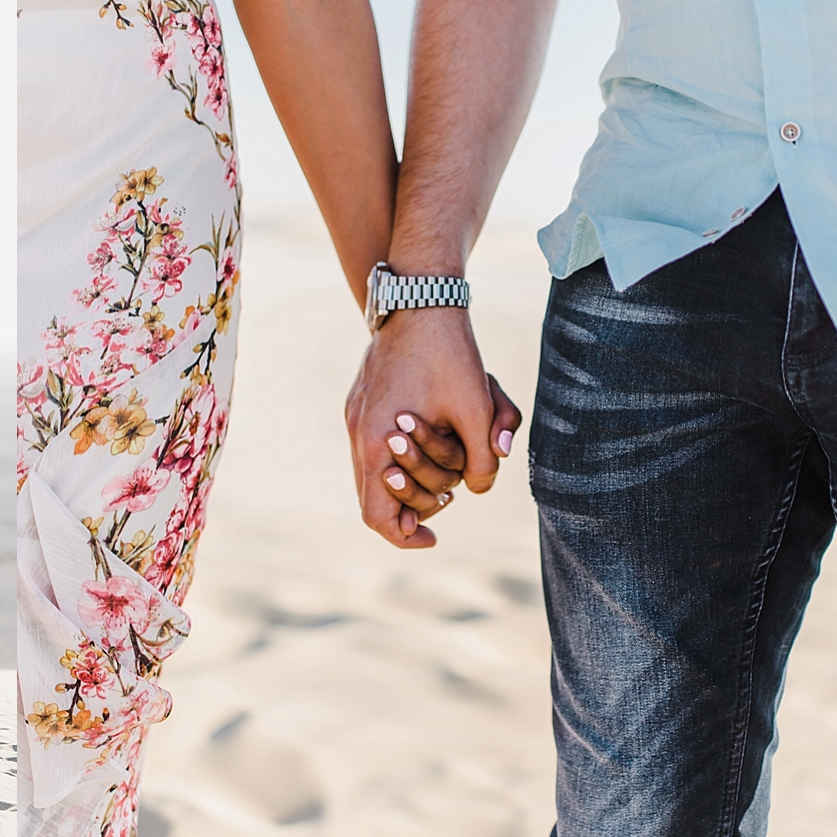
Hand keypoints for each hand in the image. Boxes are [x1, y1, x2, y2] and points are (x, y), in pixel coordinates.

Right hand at [344, 307, 522, 547]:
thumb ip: (482, 461)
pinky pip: (373, 442)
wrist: (420, 298)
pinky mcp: (361, 399)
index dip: (404, 537)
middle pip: (375, 496)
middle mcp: (356, 431)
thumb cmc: (450, 354)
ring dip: (408, 476)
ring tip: (445, 469)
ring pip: (373, 468)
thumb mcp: (478, 411)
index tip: (433, 538)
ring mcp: (354, 414)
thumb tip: (479, 489)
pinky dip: (399, 454)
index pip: (377, 517)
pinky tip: (429, 438)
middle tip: (449, 498)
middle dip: (414, 504)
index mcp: (375, 442)